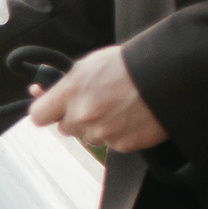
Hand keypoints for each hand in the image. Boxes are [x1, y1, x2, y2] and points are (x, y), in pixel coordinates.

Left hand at [26, 45, 169, 153]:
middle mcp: (83, 115)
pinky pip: (113, 144)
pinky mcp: (124, 144)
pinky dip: (121, 133)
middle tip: (98, 101)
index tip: (53, 109)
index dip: (46, 112)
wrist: (171, 72)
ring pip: (90, 137)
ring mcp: (103, 132)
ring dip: (100, 127)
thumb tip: (36, 91)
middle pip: (65, 128)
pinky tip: (134, 115)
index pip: (38, 116)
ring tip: (121, 106)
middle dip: (76, 118)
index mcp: (71, 91)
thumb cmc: (129, 63)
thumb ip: (64, 83)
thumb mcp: (90, 64)